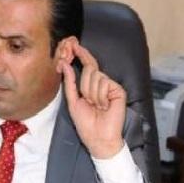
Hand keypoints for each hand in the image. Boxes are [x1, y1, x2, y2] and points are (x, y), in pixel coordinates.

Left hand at [61, 40, 125, 157]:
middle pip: (90, 69)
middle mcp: (102, 83)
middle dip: (84, 85)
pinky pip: (104, 83)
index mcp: (91, 86)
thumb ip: (69, 82)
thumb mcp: (73, 101)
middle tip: (89, 102)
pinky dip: (101, 96)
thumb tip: (65, 64)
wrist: (99, 138)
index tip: (73, 44)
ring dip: (92, 94)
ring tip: (97, 106)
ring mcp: (111, 86)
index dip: (81, 55)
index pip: (87, 66)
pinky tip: (105, 106)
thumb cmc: (87, 124)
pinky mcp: (118, 90)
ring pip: (96, 76)